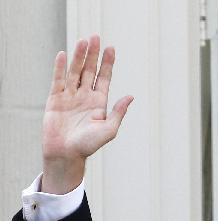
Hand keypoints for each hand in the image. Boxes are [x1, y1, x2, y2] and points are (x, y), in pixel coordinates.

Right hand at [42, 35, 133, 193]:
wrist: (66, 154)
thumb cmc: (88, 145)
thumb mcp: (109, 129)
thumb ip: (118, 112)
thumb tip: (130, 96)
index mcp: (99, 102)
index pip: (104, 78)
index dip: (108, 63)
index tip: (111, 48)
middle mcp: (85, 96)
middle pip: (89, 70)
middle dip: (93, 55)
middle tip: (96, 37)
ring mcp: (70, 96)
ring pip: (75, 72)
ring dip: (79, 57)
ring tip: (83, 41)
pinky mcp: (55, 99)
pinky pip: (58, 80)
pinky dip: (61, 68)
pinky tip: (64, 55)